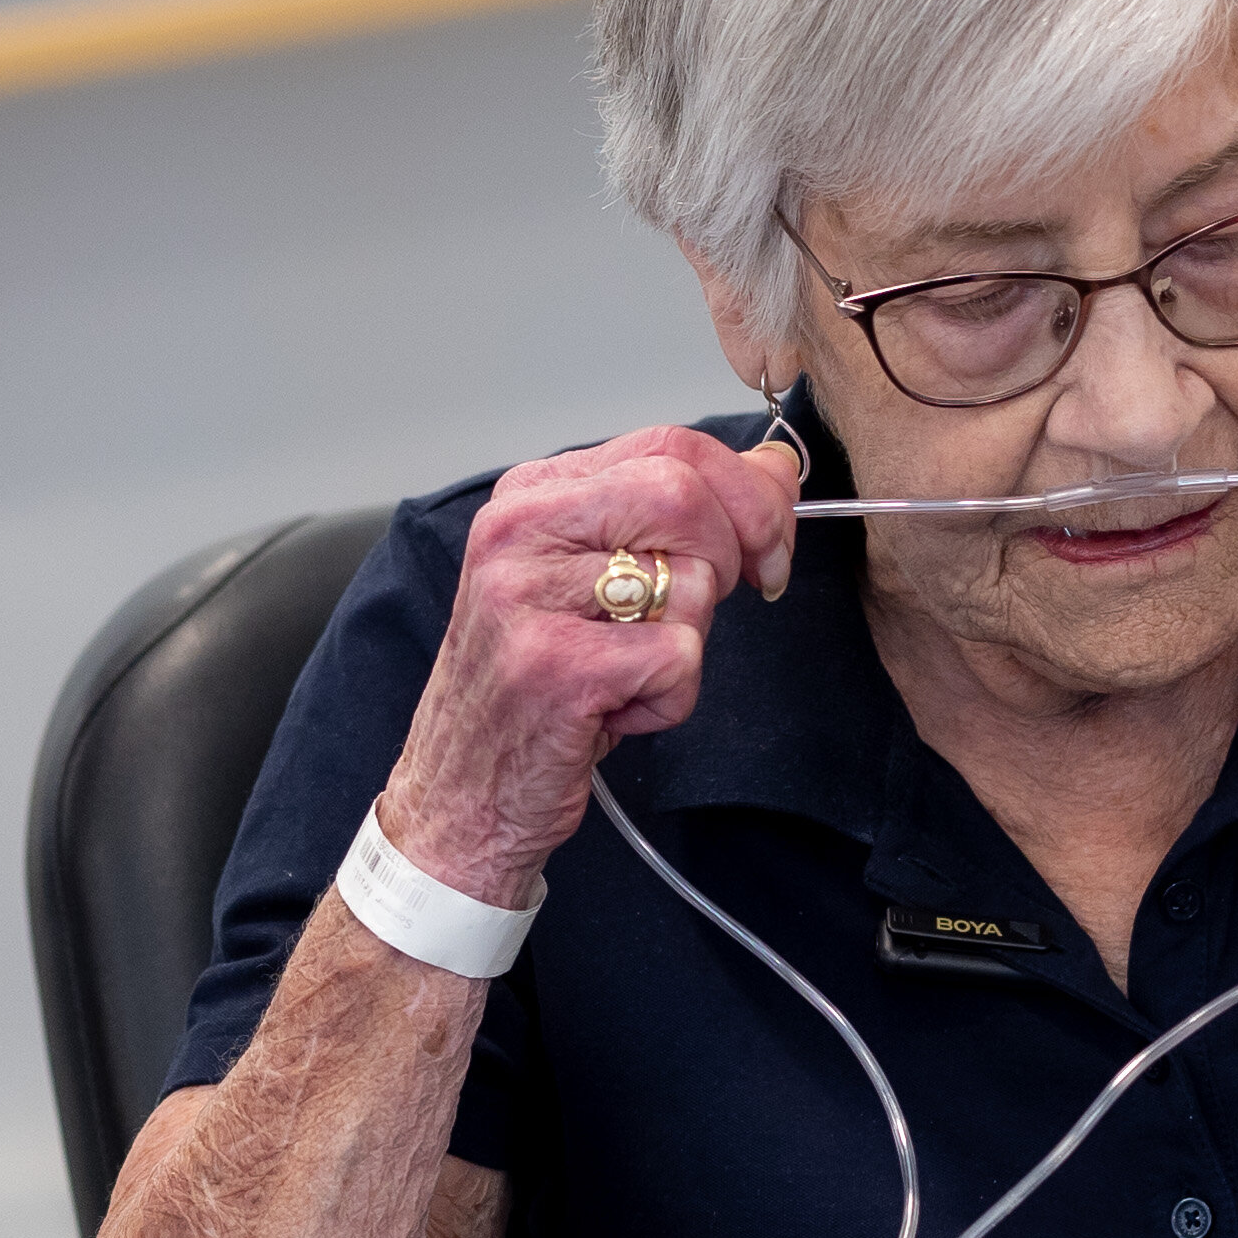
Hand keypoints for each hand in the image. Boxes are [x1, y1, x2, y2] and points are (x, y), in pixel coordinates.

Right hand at [380, 421, 808, 897]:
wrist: (460, 792)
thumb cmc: (535, 686)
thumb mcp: (599, 579)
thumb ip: (681, 517)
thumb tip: (777, 471)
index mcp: (531, 494)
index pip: (669, 445)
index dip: (746, 493)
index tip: (767, 545)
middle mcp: (518, 530)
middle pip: (683, 494)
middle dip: (731, 557)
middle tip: (702, 613)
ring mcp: (527, 596)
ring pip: (690, 582)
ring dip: (687, 646)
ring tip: (625, 675)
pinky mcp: (553, 666)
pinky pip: (679, 659)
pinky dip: (669, 700)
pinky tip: (614, 714)